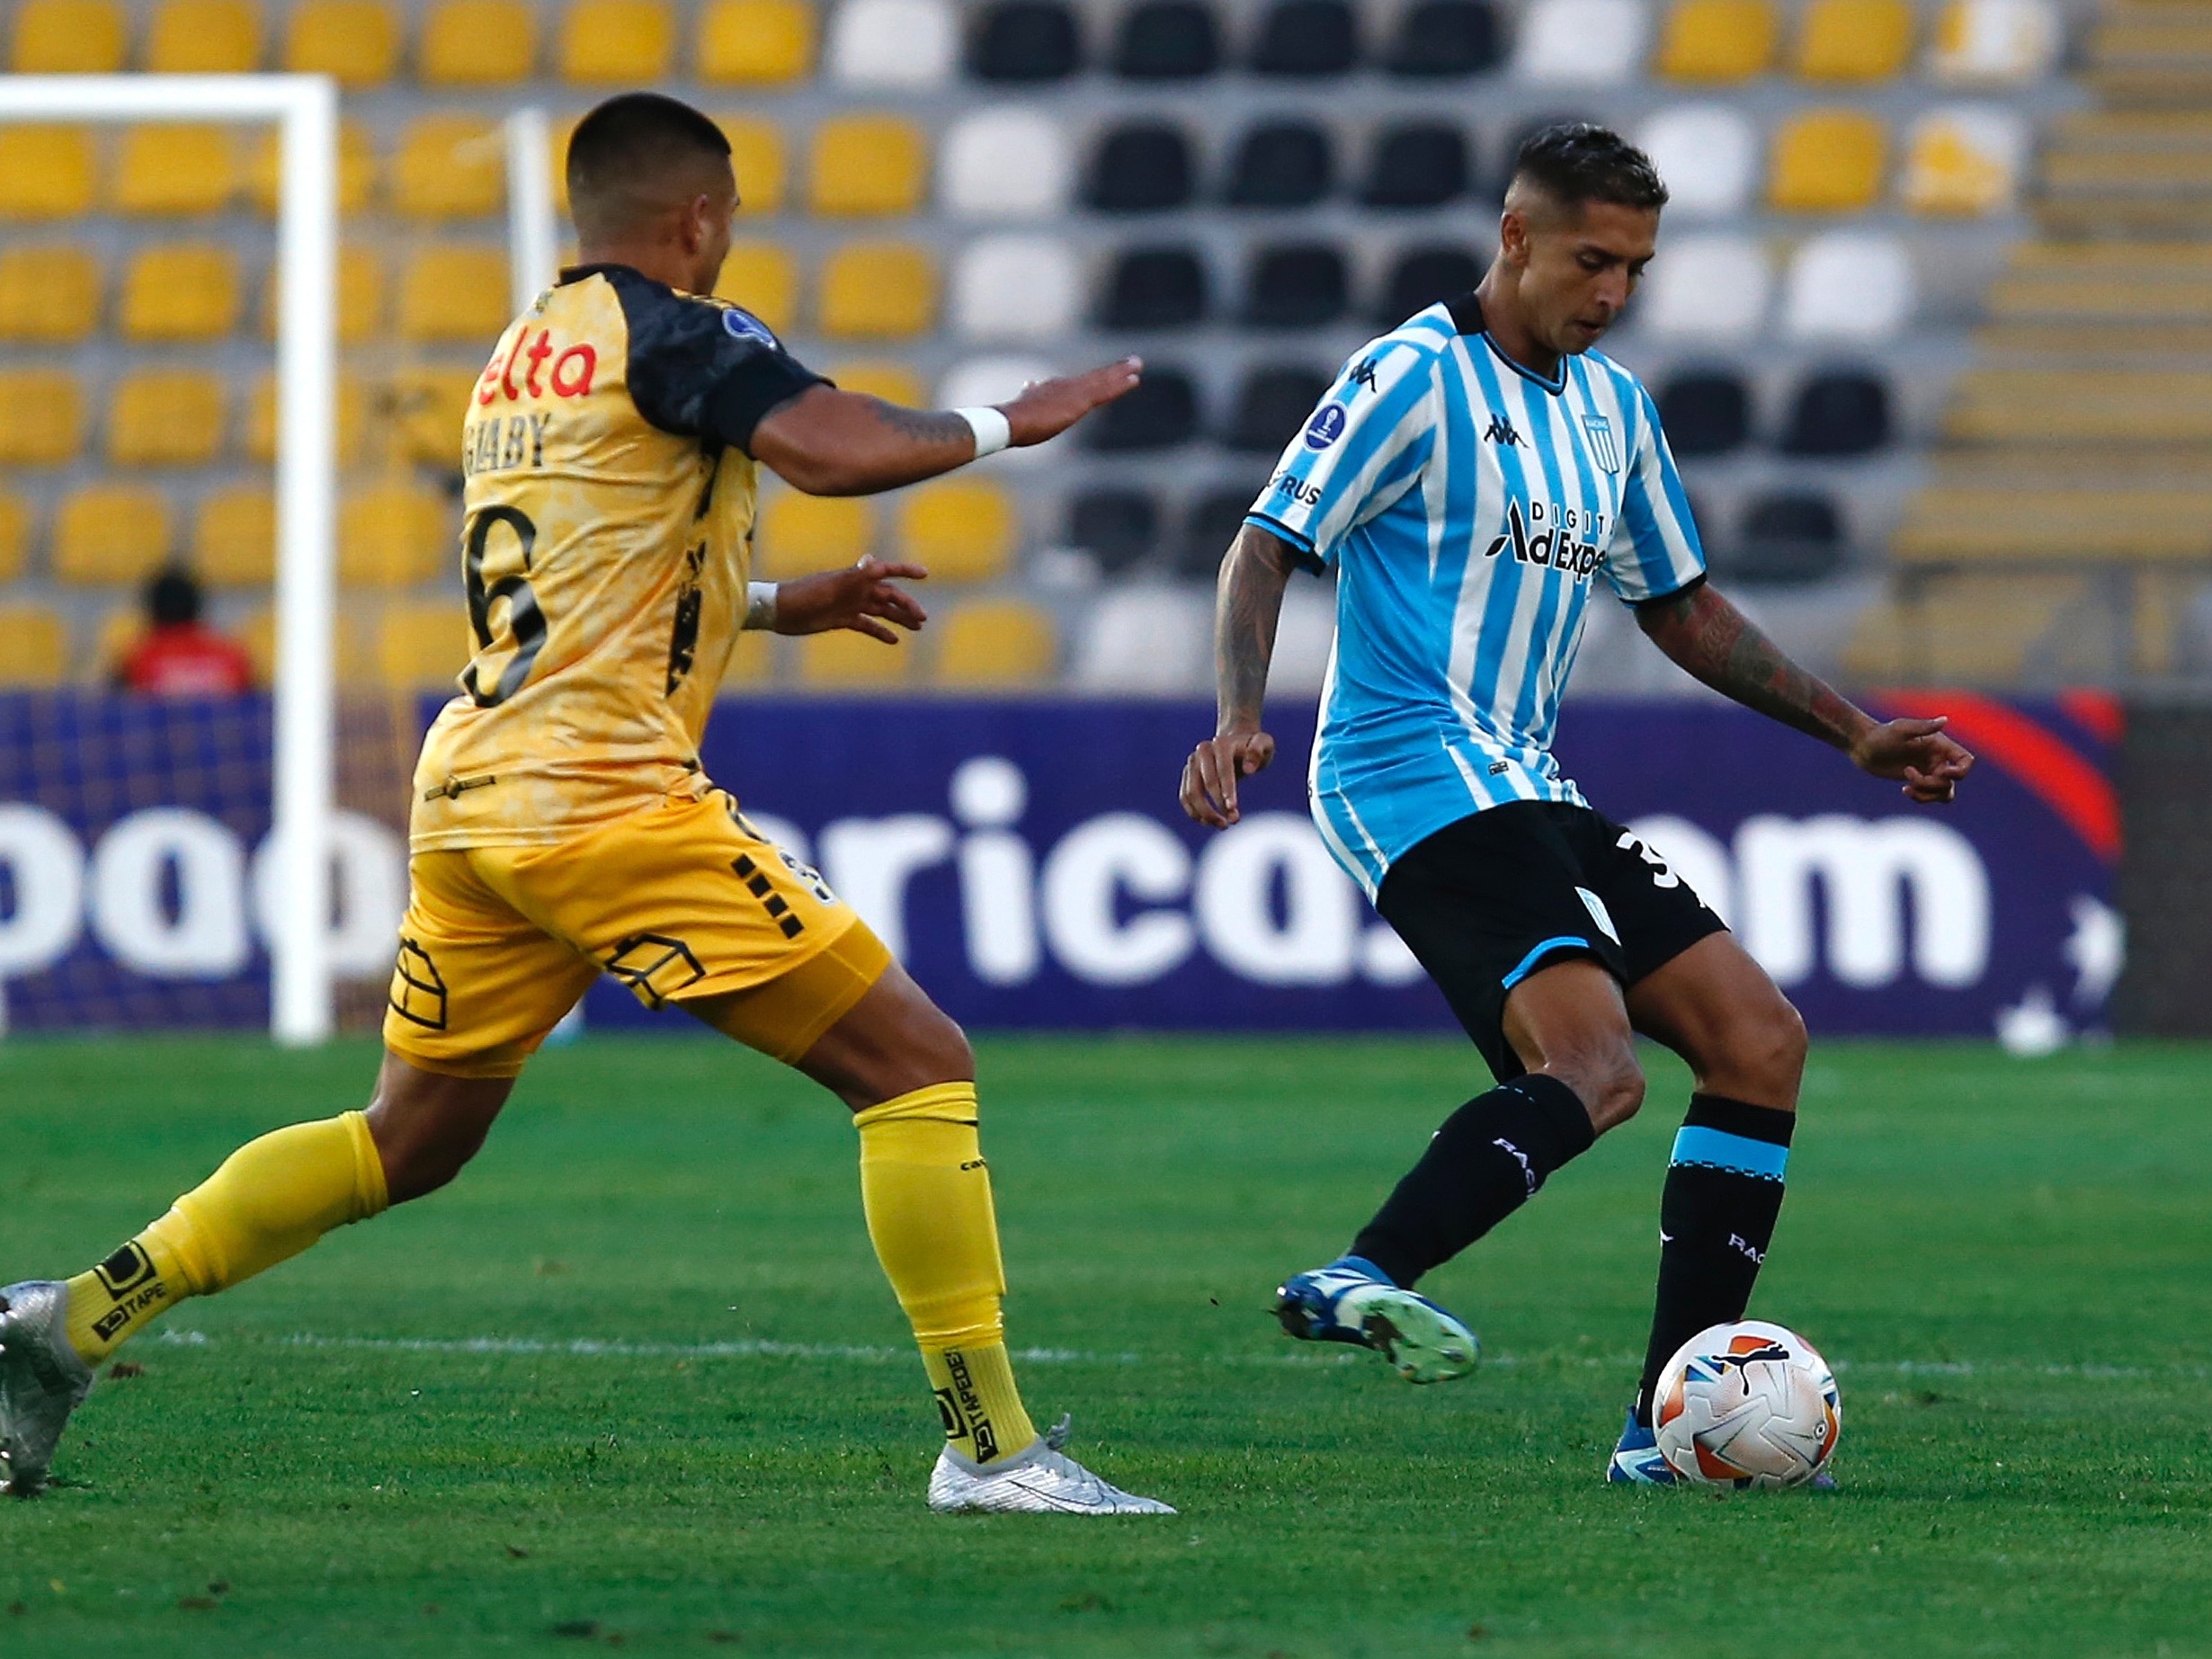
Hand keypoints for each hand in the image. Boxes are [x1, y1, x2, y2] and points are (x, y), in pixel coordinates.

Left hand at [772, 556, 927, 641]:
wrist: (780, 611)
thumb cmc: (804, 595)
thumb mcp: (831, 586)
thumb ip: (853, 575)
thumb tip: (873, 561)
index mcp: (855, 577)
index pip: (886, 571)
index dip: (905, 571)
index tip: (924, 574)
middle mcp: (856, 589)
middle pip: (888, 595)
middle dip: (907, 604)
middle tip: (923, 618)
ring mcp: (850, 604)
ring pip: (881, 610)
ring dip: (899, 618)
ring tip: (917, 627)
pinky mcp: (842, 619)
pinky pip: (867, 625)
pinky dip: (880, 631)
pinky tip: (894, 640)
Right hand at [1001, 357, 1143, 446]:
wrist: (1010, 421)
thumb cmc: (1012, 420)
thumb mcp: (1023, 405)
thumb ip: (1029, 395)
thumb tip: (1029, 384)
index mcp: (1051, 390)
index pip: (1077, 385)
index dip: (1093, 381)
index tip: (1105, 376)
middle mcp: (1064, 386)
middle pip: (1093, 378)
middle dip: (1112, 372)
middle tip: (1132, 363)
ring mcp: (1073, 392)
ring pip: (1102, 380)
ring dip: (1121, 372)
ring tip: (1137, 364)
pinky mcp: (1080, 401)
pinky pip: (1105, 390)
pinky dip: (1120, 384)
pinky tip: (1134, 379)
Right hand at [1180, 729, 1276, 827]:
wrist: (1236, 743)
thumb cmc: (1253, 747)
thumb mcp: (1265, 743)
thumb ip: (1259, 750)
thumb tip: (1249, 770)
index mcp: (1222, 744)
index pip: (1223, 770)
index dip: (1227, 791)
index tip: (1233, 810)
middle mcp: (1203, 751)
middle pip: (1206, 783)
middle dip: (1219, 805)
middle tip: (1234, 821)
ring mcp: (1192, 763)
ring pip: (1191, 793)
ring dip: (1205, 813)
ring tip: (1223, 825)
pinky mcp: (1187, 774)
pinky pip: (1185, 797)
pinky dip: (1194, 812)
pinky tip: (1209, 822)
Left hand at [1850, 715, 1974, 803]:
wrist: (1863, 746)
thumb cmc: (1881, 735)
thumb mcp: (1901, 730)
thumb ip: (1923, 727)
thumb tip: (1945, 720)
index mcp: (1939, 746)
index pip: (1965, 761)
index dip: (1960, 772)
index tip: (1941, 773)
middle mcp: (1938, 759)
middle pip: (1951, 782)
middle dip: (1931, 785)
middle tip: (1908, 773)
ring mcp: (1929, 771)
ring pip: (1944, 793)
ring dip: (1927, 795)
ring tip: (1907, 788)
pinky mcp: (1918, 781)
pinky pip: (1930, 796)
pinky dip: (1921, 798)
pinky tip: (1904, 790)